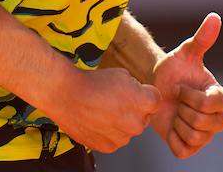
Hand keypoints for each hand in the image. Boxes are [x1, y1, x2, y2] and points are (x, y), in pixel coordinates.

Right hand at [46, 67, 160, 153]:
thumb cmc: (93, 82)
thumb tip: (138, 95)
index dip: (145, 93)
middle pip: (143, 117)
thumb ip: (136, 88)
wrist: (66, 95)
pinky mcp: (108, 147)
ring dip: (121, 122)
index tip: (135, 91)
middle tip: (115, 100)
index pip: (156, 101)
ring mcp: (122, 138)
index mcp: (144, 103)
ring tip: (103, 110)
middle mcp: (137, 124)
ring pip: (128, 130)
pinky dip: (108, 132)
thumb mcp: (122, 74)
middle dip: (134, 110)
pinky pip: (115, 139)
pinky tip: (97, 120)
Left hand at [150, 13, 222, 158]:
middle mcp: (217, 117)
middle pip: (204, 123)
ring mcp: (205, 135)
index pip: (211, 105)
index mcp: (220, 96)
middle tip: (176, 99)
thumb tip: (215, 17)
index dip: (191, 97)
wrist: (155, 87)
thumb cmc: (173, 69)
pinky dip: (173, 138)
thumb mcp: (185, 53)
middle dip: (183, 109)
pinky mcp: (189, 147)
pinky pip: (183, 150)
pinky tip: (171, 124)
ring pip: (195, 138)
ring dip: (178, 122)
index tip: (180, 87)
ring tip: (174, 111)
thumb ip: (202, 38)